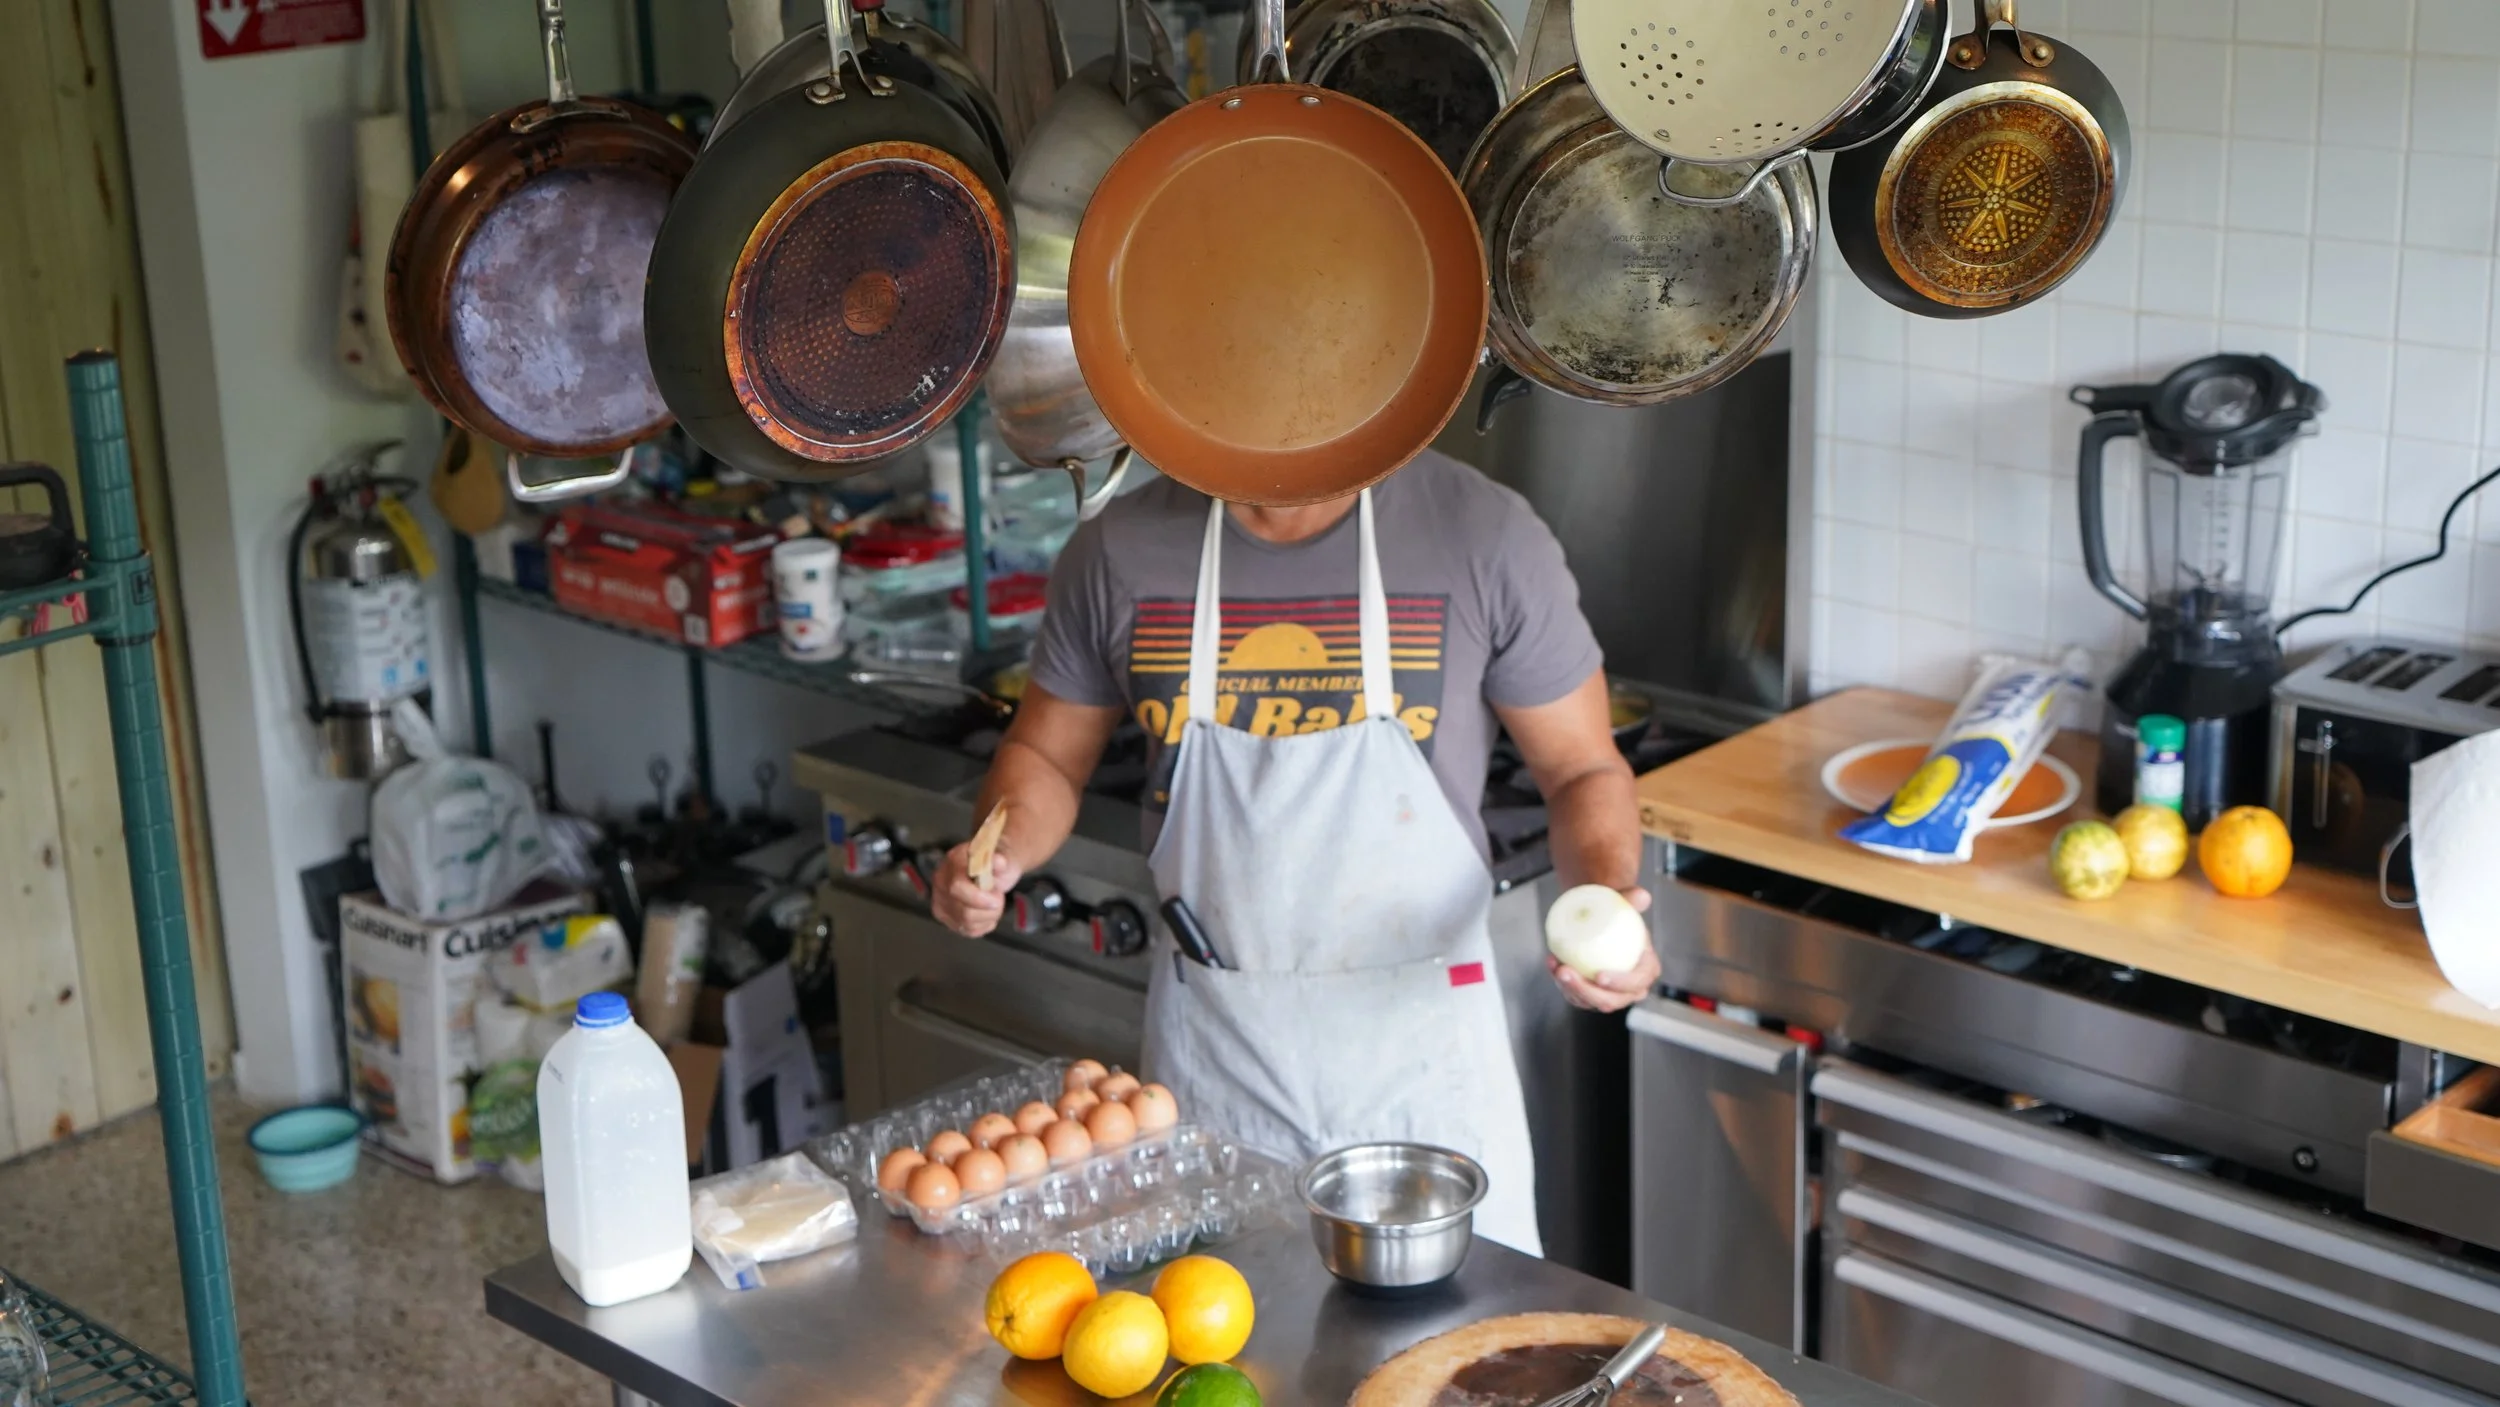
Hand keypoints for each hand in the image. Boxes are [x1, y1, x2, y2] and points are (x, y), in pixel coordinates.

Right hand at [932, 840, 1024, 937]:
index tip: (998, 898)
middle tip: (998, 898)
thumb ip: (1001, 860)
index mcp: (953, 861)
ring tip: (994, 905)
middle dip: (989, 910)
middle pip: (963, 911)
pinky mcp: (945, 917)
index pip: (957, 887)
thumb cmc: (996, 863)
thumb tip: (1000, 862)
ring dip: (988, 917)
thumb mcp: (1003, 856)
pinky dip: (984, 925)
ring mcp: (940, 901)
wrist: (992, 868)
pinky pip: (968, 931)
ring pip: (967, 924)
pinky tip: (987, 913)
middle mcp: (941, 882)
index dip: (978, 898)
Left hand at [1545, 886, 1656, 1013]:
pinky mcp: (1590, 995)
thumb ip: (1634, 898)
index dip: (1620, 984)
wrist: (1602, 919)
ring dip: (1569, 987)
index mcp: (1647, 970)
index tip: (1599, 975)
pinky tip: (1552, 963)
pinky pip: (1574, 994)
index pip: (1636, 982)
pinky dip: (1562, 982)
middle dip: (1586, 991)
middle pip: (1610, 1000)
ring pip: (1588, 1001)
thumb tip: (1641, 896)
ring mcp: (1609, 995)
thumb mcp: (1626, 902)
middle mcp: (1631, 989)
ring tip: (1556, 966)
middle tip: (1566, 971)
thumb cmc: (1618, 913)